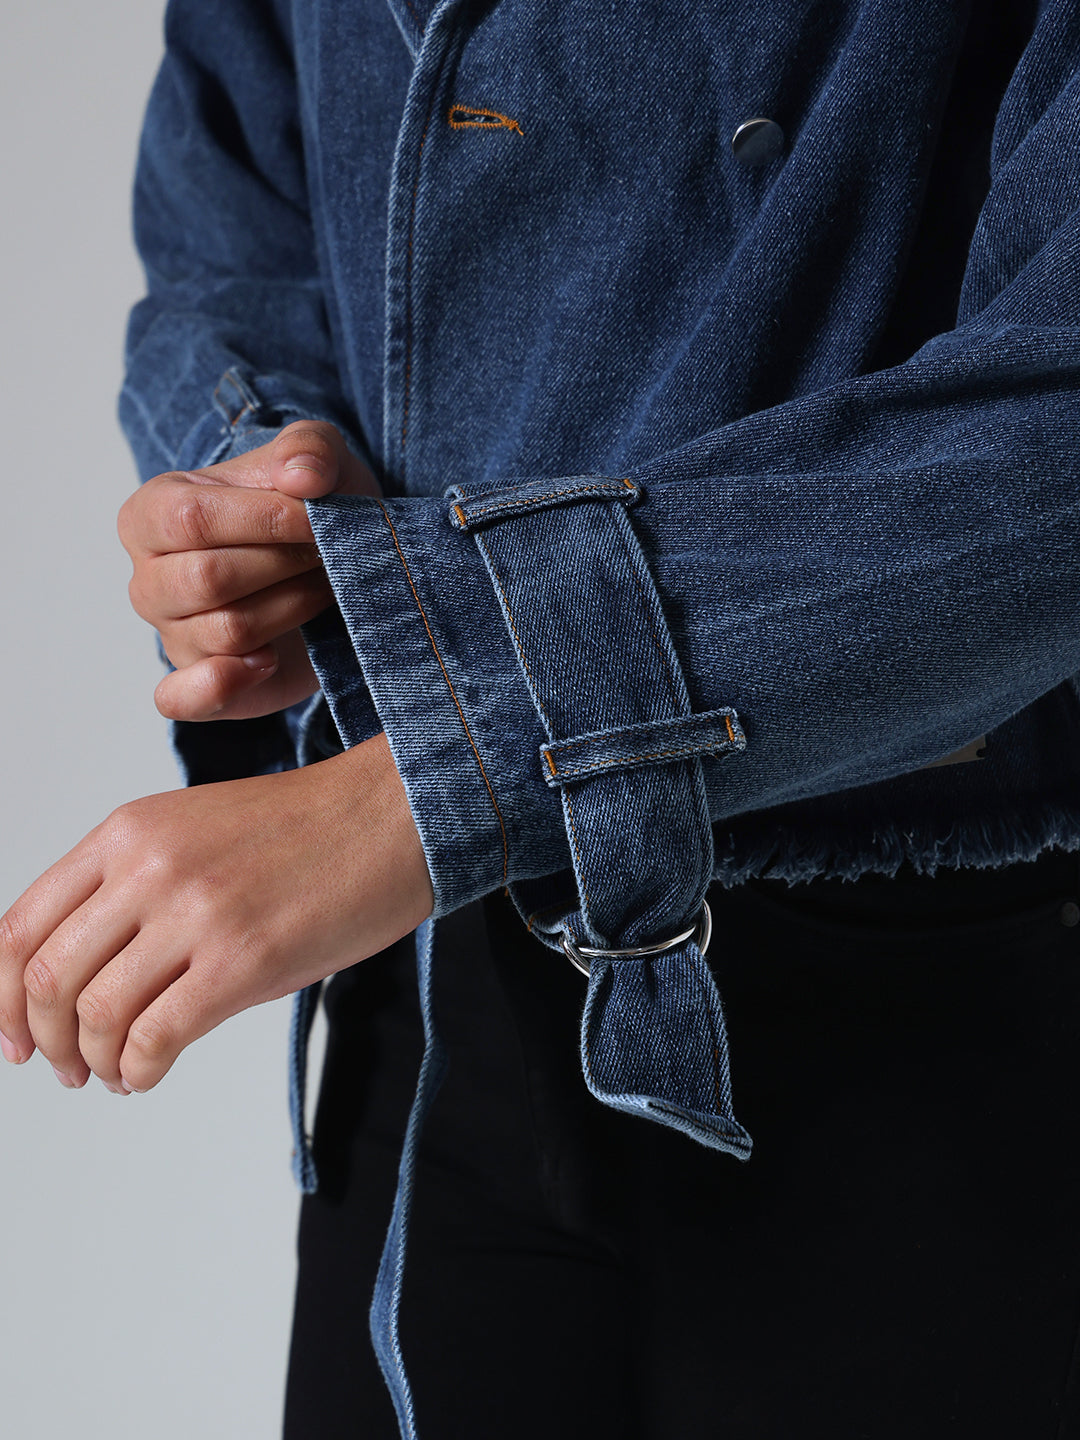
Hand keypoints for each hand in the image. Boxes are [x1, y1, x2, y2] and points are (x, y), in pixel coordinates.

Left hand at [0, 733, 433, 1089]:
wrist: (391, 817)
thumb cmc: (305, 833)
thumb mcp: (196, 834)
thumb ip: (135, 892)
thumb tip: (90, 988)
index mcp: (127, 832)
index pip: (20, 926)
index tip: (14, 1037)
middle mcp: (148, 867)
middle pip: (47, 977)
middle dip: (46, 1041)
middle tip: (67, 1068)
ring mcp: (194, 912)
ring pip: (95, 1014)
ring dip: (93, 1062)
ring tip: (115, 1074)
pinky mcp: (242, 959)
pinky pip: (155, 1037)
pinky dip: (138, 1071)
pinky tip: (149, 1075)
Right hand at [119, 421, 379, 721]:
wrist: (327, 569)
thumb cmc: (307, 511)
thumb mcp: (319, 461)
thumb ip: (310, 449)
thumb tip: (302, 477)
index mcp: (153, 512)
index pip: (193, 520)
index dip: (266, 520)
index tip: (319, 518)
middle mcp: (150, 578)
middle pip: (208, 579)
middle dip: (284, 566)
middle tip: (327, 556)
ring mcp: (171, 635)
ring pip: (227, 631)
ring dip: (292, 608)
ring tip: (320, 588)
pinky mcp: (200, 685)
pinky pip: (183, 699)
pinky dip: (222, 685)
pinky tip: (268, 662)